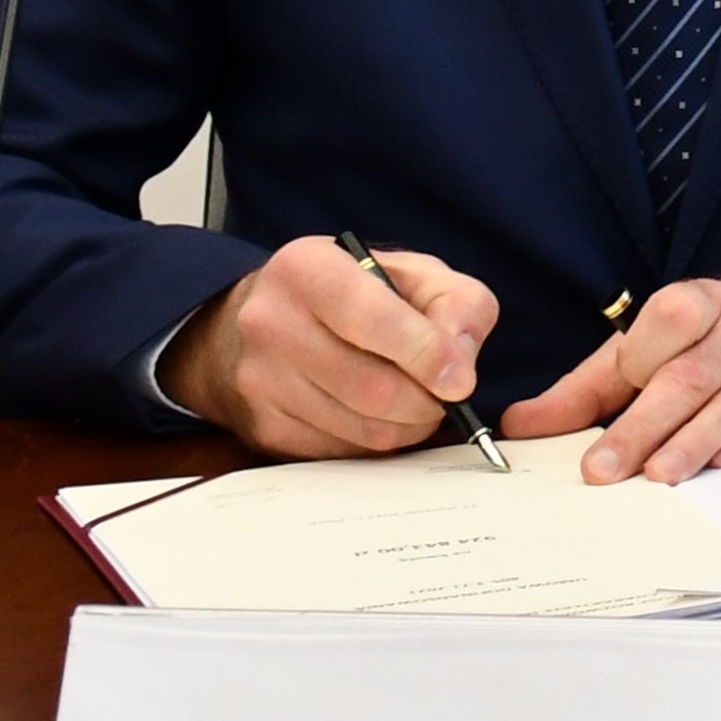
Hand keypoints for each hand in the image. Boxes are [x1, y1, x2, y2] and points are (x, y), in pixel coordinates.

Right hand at [158, 238, 497, 458]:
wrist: (276, 317)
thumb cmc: (358, 291)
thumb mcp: (417, 274)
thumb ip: (458, 304)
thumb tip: (459, 366)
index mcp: (307, 269)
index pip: (374, 320)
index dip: (427, 355)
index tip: (460, 380)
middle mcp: (270, 321)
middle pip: (370, 387)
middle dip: (426, 402)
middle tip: (446, 396)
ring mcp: (259, 379)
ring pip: (359, 428)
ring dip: (407, 426)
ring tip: (418, 403)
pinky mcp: (264, 425)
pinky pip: (340, 451)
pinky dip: (376, 441)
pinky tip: (380, 415)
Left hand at [501, 269, 720, 483]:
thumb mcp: (668, 341)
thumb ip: (596, 383)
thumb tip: (521, 424)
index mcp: (708, 301)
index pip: (666, 324)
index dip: (634, 365)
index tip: (597, 415)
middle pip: (693, 374)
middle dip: (645, 424)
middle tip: (605, 470)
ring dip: (698, 440)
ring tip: (660, 476)